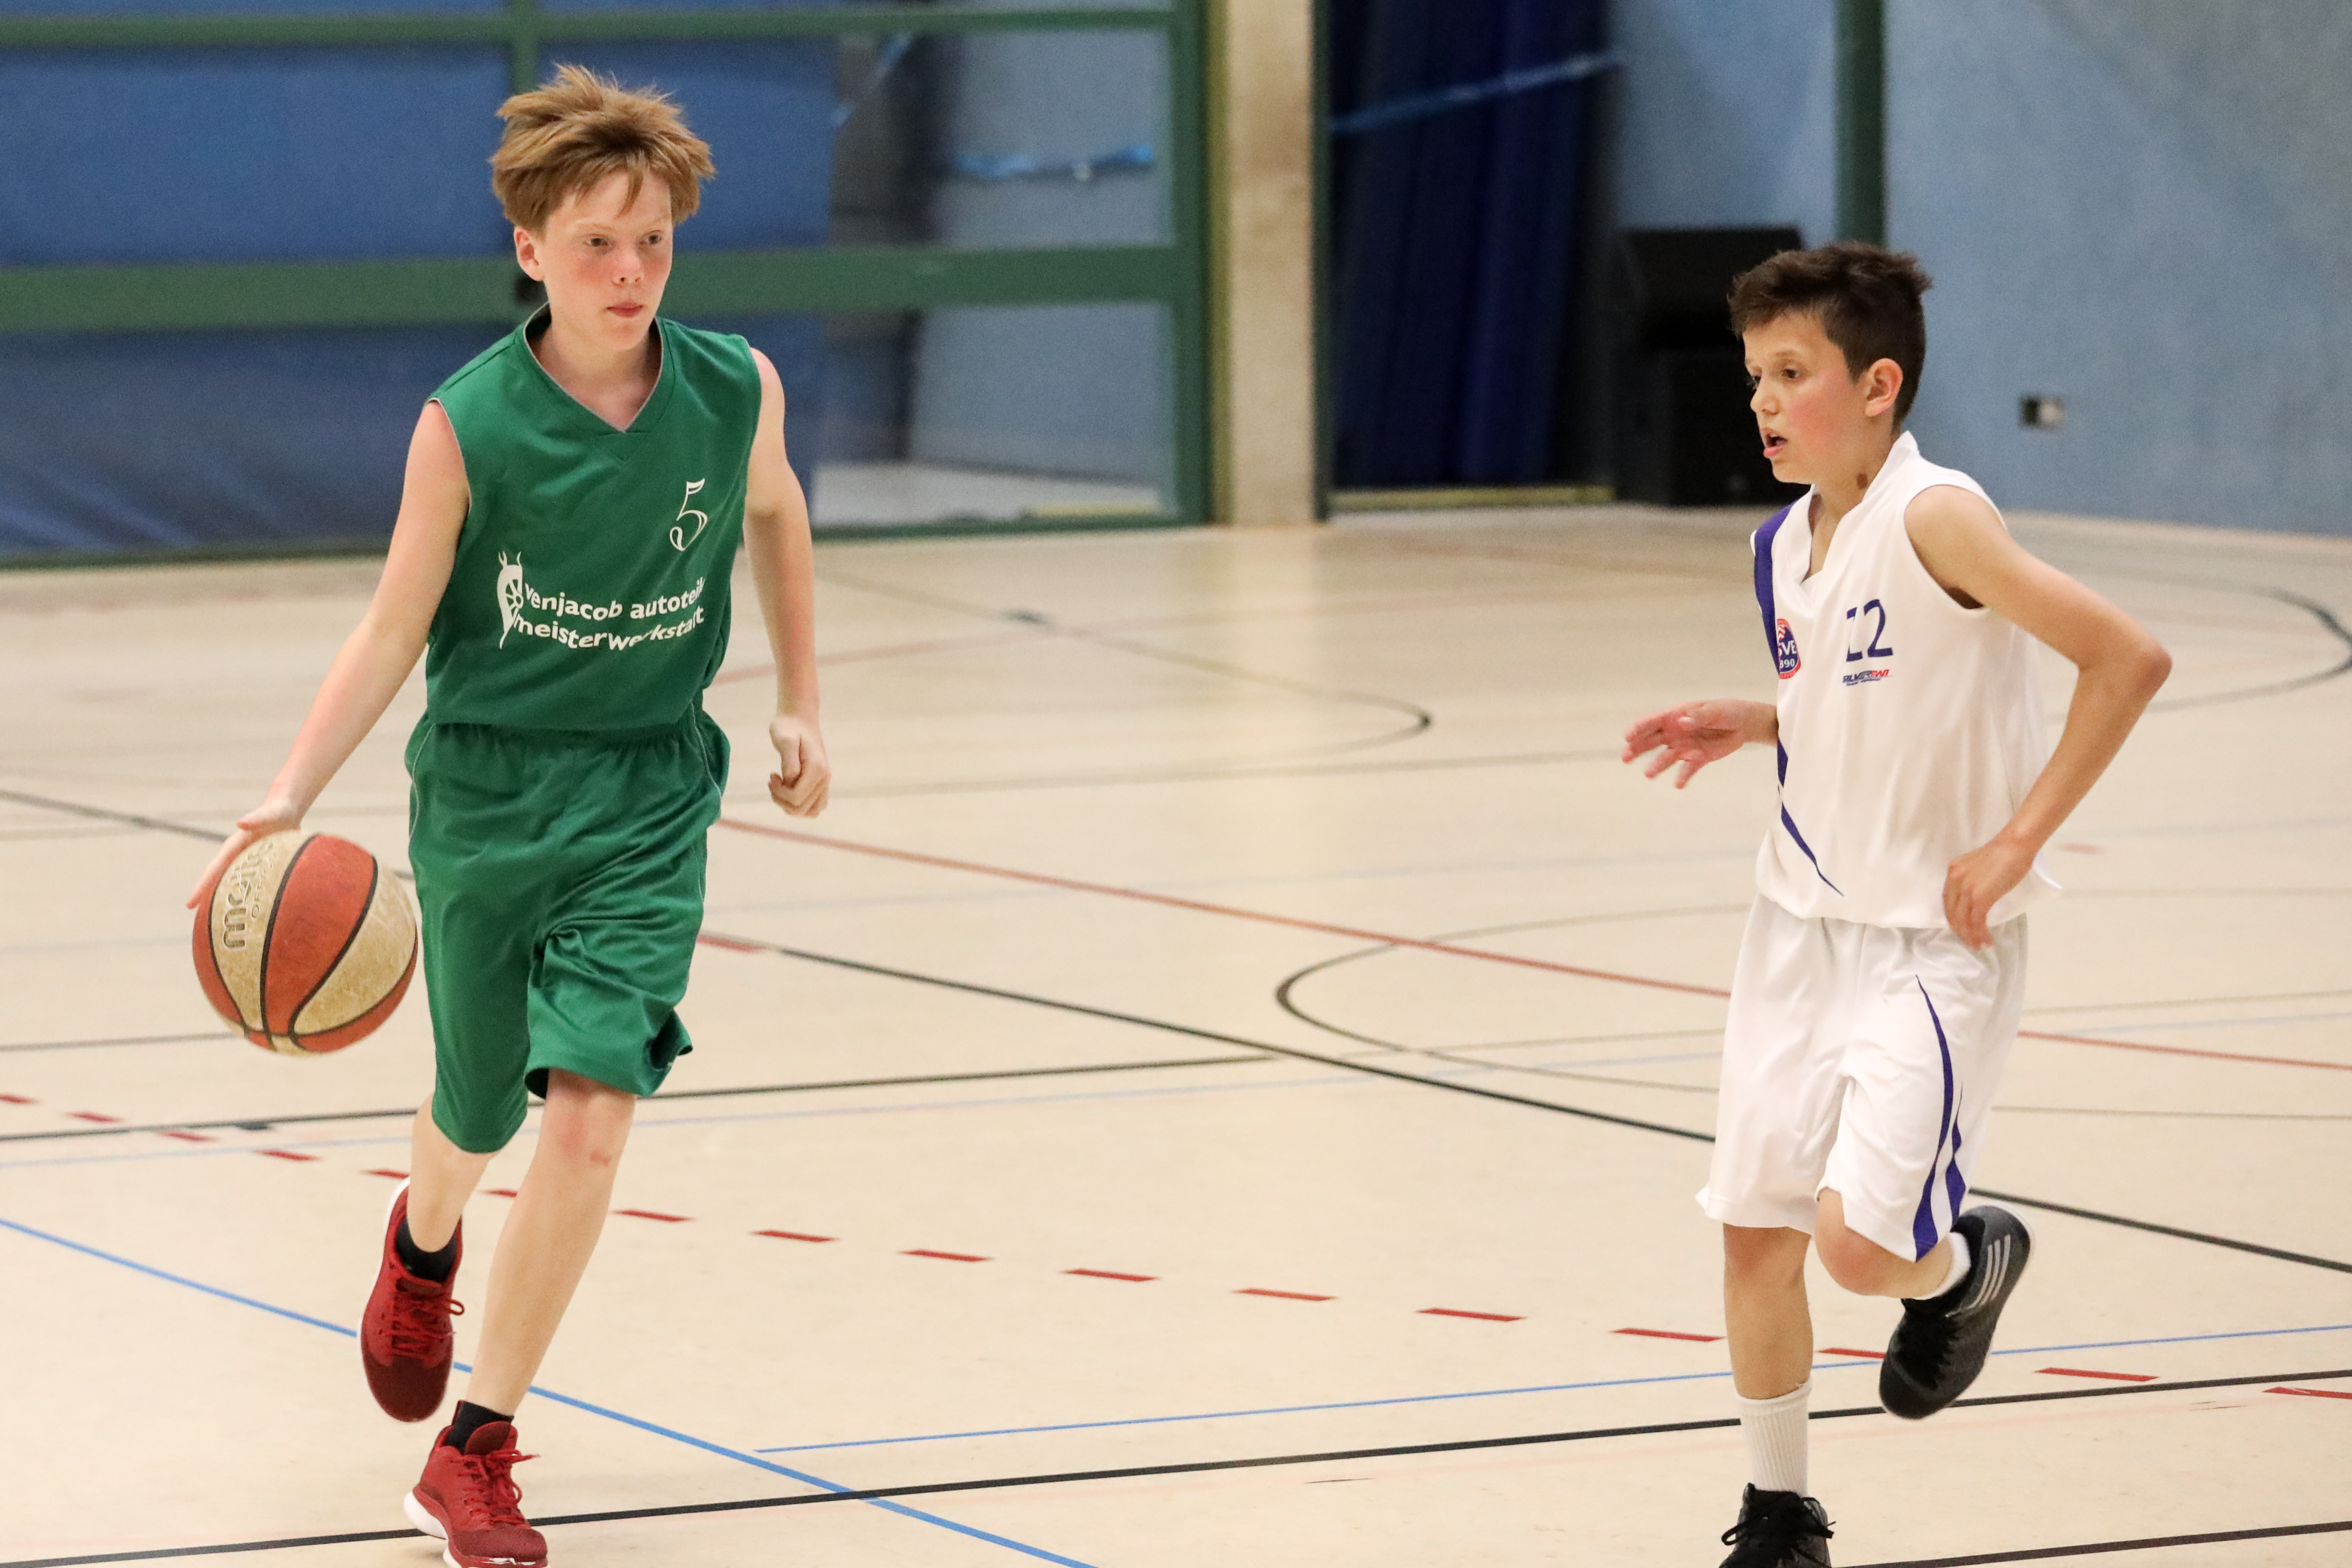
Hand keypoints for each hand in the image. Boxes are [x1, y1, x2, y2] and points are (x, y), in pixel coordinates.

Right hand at [186, 800, 304, 908]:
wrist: (285, 810)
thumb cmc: (278, 812)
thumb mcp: (269, 815)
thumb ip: (256, 818)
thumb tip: (241, 822)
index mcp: (234, 846)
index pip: (213, 870)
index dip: (201, 888)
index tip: (189, 905)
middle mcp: (236, 854)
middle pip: (218, 879)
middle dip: (207, 897)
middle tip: (199, 921)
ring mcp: (246, 859)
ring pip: (231, 882)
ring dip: (223, 897)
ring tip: (216, 918)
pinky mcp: (258, 863)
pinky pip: (247, 881)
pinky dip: (243, 893)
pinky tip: (245, 907)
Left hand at [768, 712, 830, 816]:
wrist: (800, 716)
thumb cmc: (788, 726)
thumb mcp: (784, 740)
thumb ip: (789, 762)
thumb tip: (790, 781)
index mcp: (817, 769)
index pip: (796, 797)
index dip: (779, 793)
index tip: (771, 775)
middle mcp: (824, 778)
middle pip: (802, 809)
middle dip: (782, 801)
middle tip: (773, 781)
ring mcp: (824, 781)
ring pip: (811, 811)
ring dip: (791, 806)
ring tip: (780, 788)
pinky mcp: (821, 781)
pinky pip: (814, 805)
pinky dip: (799, 803)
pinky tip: (788, 787)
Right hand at [1622, 700, 1758, 788]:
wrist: (1743, 724)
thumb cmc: (1726, 712)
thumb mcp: (1715, 711)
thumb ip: (1699, 716)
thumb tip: (1682, 723)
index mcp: (1676, 716)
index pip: (1652, 722)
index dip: (1638, 729)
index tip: (1628, 737)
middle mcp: (1675, 733)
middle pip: (1651, 741)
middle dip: (1636, 748)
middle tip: (1625, 758)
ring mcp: (1684, 747)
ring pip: (1665, 757)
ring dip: (1656, 766)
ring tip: (1649, 774)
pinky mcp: (1697, 759)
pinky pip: (1686, 770)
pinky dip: (1682, 777)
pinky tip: (1678, 784)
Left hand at [1943, 834, 2035, 948]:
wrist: (2014, 846)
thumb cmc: (2004, 855)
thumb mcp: (1979, 868)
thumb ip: (1972, 881)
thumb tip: (1977, 899)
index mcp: (1953, 872)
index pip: (1948, 901)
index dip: (1954, 918)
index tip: (1962, 928)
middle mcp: (1954, 880)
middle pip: (1952, 913)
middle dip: (1960, 931)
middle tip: (1969, 941)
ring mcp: (1966, 889)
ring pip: (1963, 920)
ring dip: (1970, 936)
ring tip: (1978, 945)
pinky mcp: (1979, 897)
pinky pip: (1976, 921)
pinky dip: (1980, 934)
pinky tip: (1986, 940)